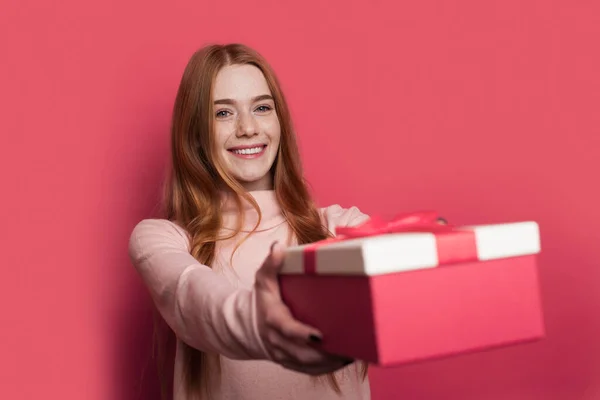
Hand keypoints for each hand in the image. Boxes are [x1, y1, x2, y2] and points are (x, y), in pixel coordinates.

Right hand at [253, 241, 352, 374]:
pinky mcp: (291, 362)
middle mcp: (277, 340)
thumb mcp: (263, 278)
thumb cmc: (263, 299)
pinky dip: (327, 368)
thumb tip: (278, 247)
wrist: (251, 325)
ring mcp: (284, 354)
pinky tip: (344, 360)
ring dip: (330, 362)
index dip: (302, 334)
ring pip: (308, 364)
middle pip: (302, 353)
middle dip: (325, 353)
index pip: (286, 329)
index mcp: (273, 318)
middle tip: (349, 347)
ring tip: (352, 353)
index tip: (320, 335)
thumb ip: (271, 263)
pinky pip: (310, 370)